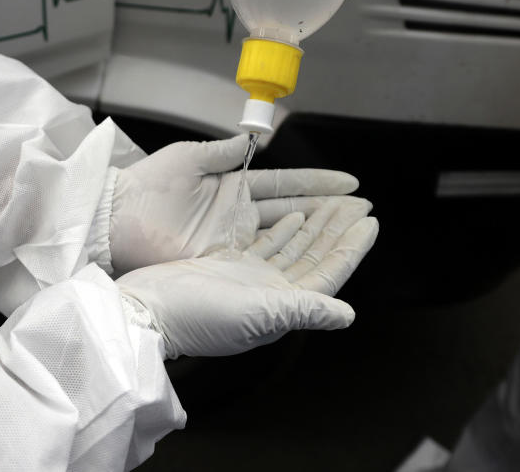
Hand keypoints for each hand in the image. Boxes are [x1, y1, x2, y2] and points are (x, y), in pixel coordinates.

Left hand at [109, 134, 359, 273]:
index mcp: (234, 185)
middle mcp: (239, 214)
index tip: (349, 182)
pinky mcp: (221, 261)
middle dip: (329, 211)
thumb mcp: (190, 157)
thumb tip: (252, 138)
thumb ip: (224, 151)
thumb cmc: (147, 185)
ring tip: (350, 230)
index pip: (286, 183)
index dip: (318, 183)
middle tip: (362, 210)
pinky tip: (312, 255)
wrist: (115, 218)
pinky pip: (262, 258)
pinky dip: (287, 256)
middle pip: (294, 211)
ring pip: (285, 236)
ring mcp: (233, 240)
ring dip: (316, 233)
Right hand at [116, 198, 377, 357]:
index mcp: (283, 305)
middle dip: (337, 229)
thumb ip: (306, 310)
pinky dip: (283, 229)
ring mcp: (249, 278)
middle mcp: (271, 293)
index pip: (328, 272)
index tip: (371, 224)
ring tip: (334, 204)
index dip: (352, 249)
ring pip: (293, 246)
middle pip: (314, 255)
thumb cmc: (199, 316)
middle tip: (360, 204)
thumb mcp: (260, 313)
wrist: (148, 309)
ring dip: (315, 224)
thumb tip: (347, 315)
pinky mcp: (228, 266)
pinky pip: (266, 243)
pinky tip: (295, 214)